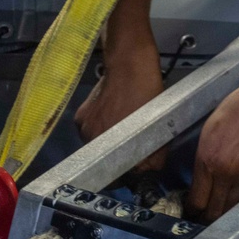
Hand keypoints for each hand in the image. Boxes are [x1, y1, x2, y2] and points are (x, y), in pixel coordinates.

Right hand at [75, 47, 165, 170]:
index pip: (116, 174)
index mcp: (113, 147)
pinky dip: (101, 126)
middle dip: (119, 155)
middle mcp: (93, 143)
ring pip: (98, 144)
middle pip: (106, 159)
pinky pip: (90, 130)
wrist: (129, 65)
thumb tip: (148, 171)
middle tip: (132, 141)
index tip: (135, 166)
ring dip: (109, 139)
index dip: (127, 171)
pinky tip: (112, 113)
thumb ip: (154, 153)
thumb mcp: (159, 125)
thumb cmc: (148, 94)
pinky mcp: (79, 118)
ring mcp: (83, 130)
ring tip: (123, 123)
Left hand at [187, 75, 238, 221]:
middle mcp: (225, 172)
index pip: (197, 199)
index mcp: (206, 160)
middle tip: (205, 222)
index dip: (192, 211)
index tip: (192, 213)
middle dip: (207, 219)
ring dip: (226, 215)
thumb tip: (203, 178)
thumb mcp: (209, 132)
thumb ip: (204, 158)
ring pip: (233, 208)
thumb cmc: (237, 110)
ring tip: (222, 218)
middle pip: (214, 210)